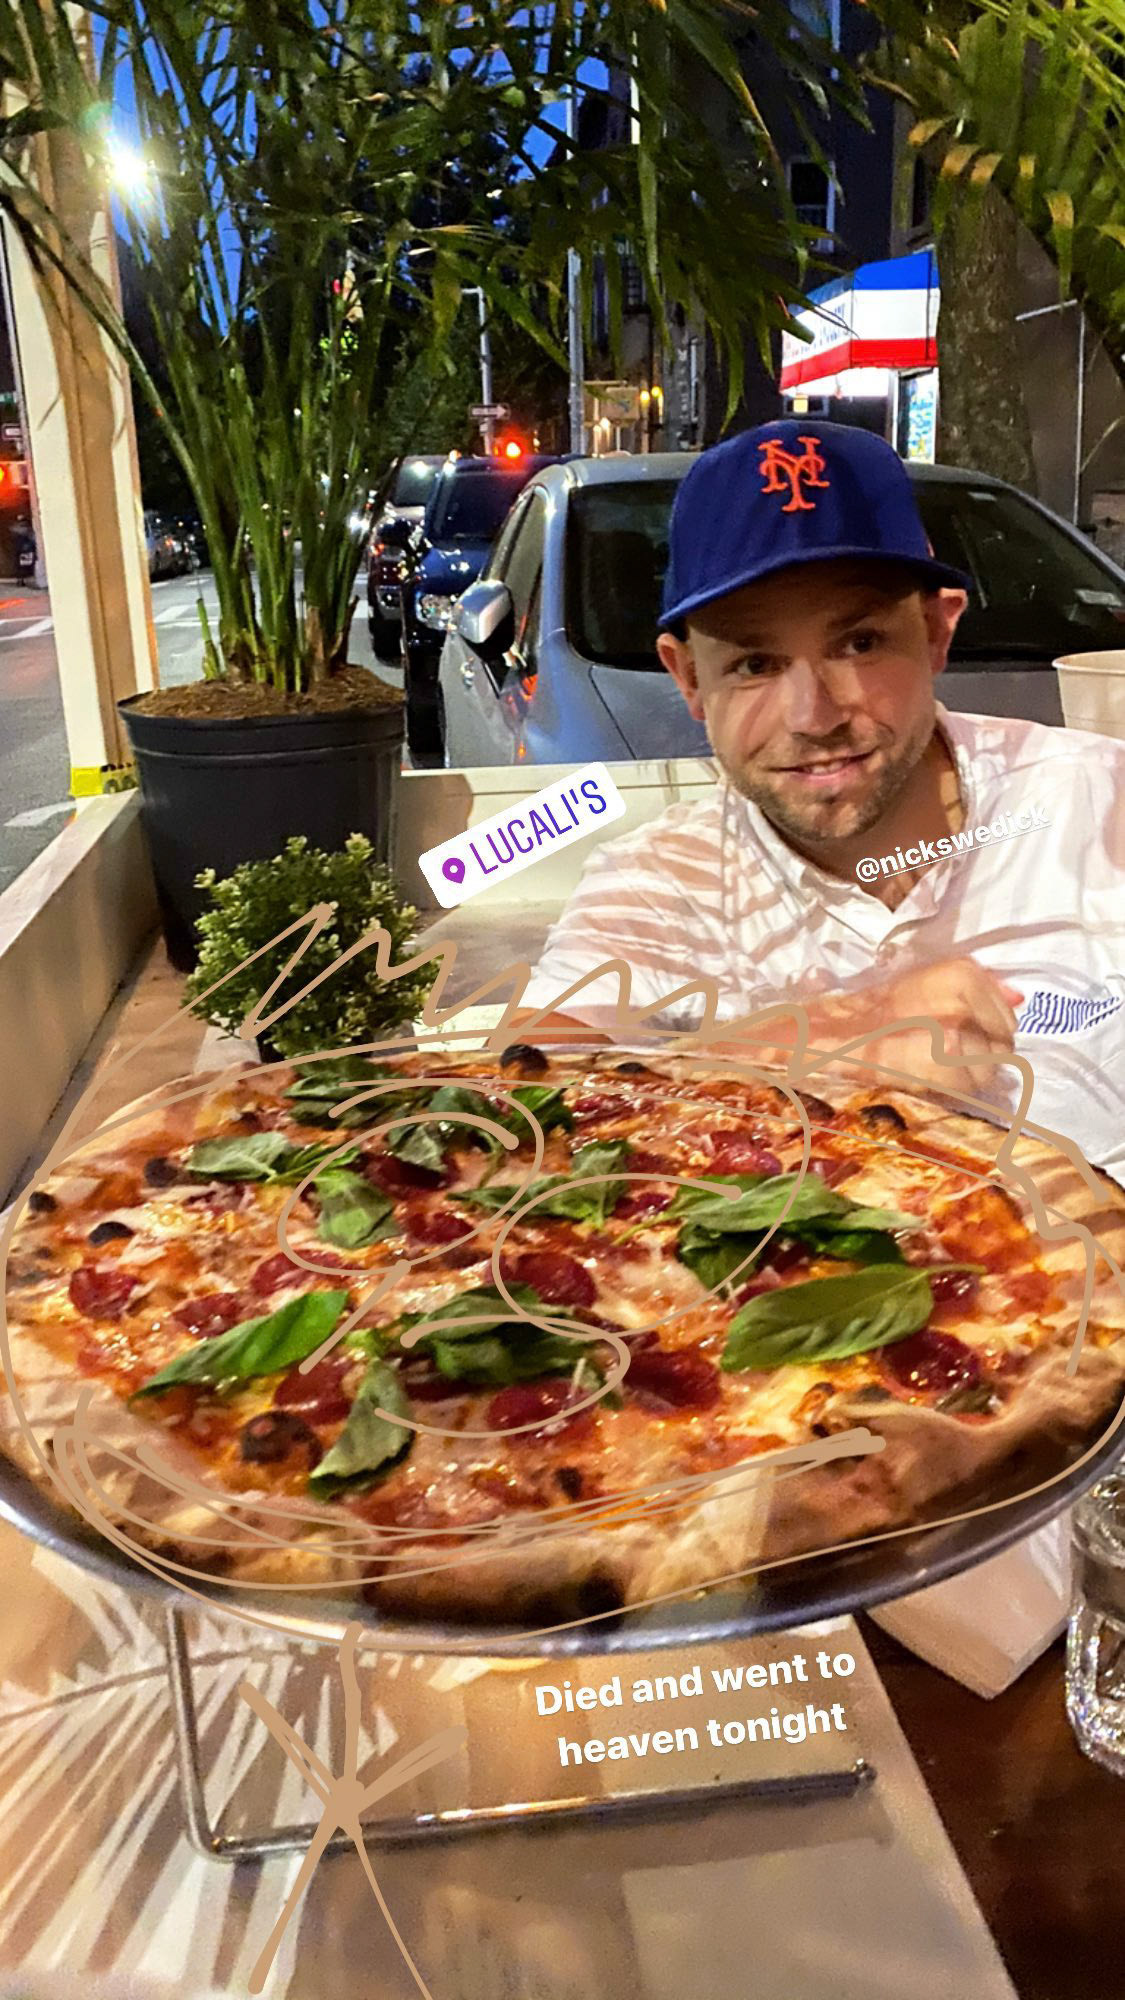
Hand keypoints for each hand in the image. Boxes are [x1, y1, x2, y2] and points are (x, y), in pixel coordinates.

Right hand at [837, 957, 1022, 1096]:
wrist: (837, 1036)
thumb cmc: (881, 1010)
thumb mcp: (930, 983)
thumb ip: (981, 987)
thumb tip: (1020, 996)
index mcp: (963, 975)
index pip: (1008, 1018)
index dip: (986, 1033)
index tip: (959, 1034)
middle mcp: (964, 1000)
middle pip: (1002, 1046)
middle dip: (981, 1055)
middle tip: (946, 1054)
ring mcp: (956, 1033)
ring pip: (988, 1071)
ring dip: (967, 1076)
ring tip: (935, 1067)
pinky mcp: (945, 1063)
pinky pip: (968, 1088)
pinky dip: (952, 1090)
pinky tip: (929, 1078)